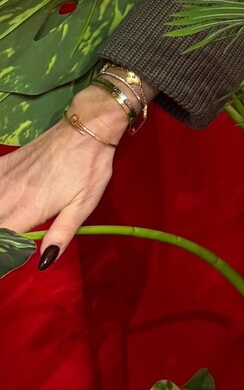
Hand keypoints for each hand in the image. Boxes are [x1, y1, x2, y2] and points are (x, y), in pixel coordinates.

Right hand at [0, 86, 129, 265]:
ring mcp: (4, 177)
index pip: (3, 239)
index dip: (3, 253)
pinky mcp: (4, 163)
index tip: (6, 261)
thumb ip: (61, 234)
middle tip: (7, 249)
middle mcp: (10, 194)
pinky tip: (0, 197)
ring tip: (6, 224)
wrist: (85, 127)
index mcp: (29, 209)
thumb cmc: (89, 168)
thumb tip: (44, 262)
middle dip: (0, 238)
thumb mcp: (83, 205)